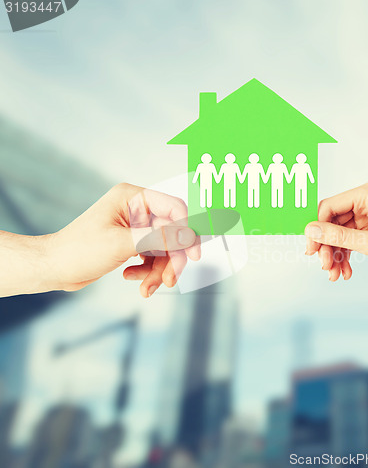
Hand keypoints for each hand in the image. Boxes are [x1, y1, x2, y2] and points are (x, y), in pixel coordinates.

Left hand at [47, 183, 199, 296]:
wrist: (54, 268)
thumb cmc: (79, 250)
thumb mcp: (122, 243)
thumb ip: (159, 238)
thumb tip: (189, 235)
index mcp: (133, 198)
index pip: (174, 208)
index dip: (187, 230)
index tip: (193, 255)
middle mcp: (137, 209)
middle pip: (172, 234)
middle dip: (171, 260)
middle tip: (169, 280)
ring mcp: (136, 227)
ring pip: (165, 249)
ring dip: (158, 271)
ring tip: (146, 288)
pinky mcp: (133, 243)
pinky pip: (153, 257)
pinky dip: (147, 272)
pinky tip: (130, 277)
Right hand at [304, 181, 367, 281]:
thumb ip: (338, 237)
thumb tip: (310, 231)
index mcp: (367, 194)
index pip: (329, 207)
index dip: (317, 228)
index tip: (311, 249)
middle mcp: (364, 201)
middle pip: (330, 222)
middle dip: (326, 246)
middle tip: (324, 266)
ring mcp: (366, 216)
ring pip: (337, 234)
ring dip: (334, 255)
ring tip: (334, 275)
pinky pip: (347, 242)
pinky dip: (344, 257)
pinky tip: (345, 273)